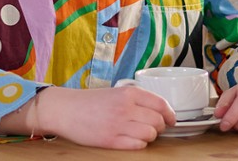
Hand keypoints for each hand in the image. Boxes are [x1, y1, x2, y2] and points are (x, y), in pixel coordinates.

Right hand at [36, 85, 176, 148]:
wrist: (66, 110)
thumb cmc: (90, 102)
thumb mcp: (116, 93)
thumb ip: (136, 100)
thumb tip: (159, 112)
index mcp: (129, 93)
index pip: (161, 104)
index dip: (170, 114)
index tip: (171, 120)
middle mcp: (126, 108)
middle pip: (158, 121)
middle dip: (159, 127)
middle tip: (152, 127)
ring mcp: (119, 125)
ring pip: (150, 134)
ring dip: (149, 136)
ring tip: (139, 133)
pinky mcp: (111, 140)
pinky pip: (137, 146)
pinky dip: (139, 144)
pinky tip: (131, 140)